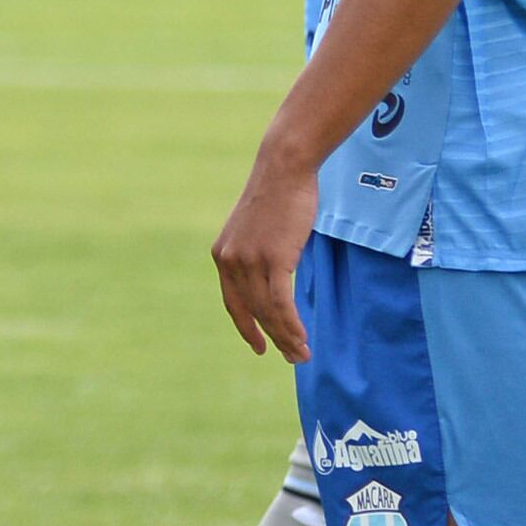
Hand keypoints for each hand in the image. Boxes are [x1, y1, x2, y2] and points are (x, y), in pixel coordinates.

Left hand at [212, 152, 318, 363]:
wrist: (283, 169)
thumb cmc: (277, 196)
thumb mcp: (256, 230)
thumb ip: (257, 255)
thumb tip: (272, 279)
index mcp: (222, 255)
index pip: (233, 303)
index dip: (246, 328)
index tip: (258, 347)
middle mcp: (231, 261)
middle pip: (253, 312)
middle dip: (274, 338)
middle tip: (293, 357)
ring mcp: (250, 261)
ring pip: (268, 312)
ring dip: (287, 337)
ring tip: (302, 354)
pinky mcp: (273, 259)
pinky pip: (281, 304)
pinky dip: (292, 325)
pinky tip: (302, 338)